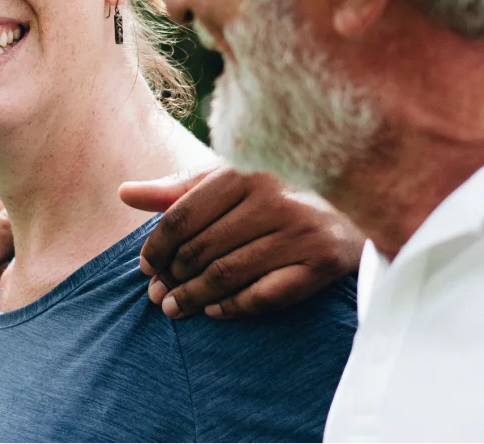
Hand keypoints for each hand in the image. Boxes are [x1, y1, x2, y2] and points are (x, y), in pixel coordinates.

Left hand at [122, 167, 362, 319]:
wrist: (359, 204)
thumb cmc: (283, 190)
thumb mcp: (232, 180)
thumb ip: (179, 189)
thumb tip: (124, 194)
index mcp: (246, 171)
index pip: (182, 217)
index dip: (156, 248)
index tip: (146, 268)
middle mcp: (275, 198)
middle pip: (201, 249)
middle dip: (172, 278)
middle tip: (158, 297)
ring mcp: (300, 230)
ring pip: (227, 274)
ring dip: (194, 298)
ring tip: (176, 309)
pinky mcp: (321, 262)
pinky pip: (265, 294)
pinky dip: (234, 307)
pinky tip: (215, 311)